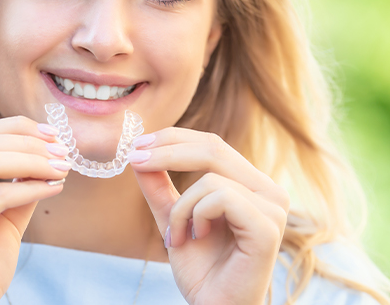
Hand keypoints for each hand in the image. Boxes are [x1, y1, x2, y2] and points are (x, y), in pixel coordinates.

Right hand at [0, 116, 70, 304]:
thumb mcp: (3, 210)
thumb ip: (18, 179)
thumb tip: (49, 150)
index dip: (17, 128)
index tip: (52, 134)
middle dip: (30, 143)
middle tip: (63, 151)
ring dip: (34, 160)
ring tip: (62, 167)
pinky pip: (0, 194)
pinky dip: (33, 187)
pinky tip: (55, 188)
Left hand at [128, 128, 289, 304]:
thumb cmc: (202, 268)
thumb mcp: (172, 217)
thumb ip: (159, 186)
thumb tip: (139, 152)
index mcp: (249, 183)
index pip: (211, 144)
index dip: (173, 138)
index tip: (138, 143)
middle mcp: (267, 189)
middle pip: (213, 147)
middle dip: (167, 151)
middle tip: (136, 159)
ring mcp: (272, 207)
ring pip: (210, 177)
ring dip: (181, 207)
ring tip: (177, 236)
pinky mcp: (268, 226)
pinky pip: (220, 197)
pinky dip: (196, 215)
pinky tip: (196, 237)